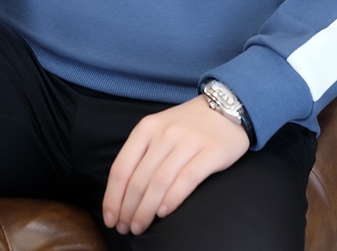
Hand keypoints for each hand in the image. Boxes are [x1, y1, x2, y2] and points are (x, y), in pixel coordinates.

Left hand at [102, 96, 250, 235]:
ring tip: (140, 227)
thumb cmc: (187, 124)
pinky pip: (186, 180)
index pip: (122, 168)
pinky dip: (172, 199)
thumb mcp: (158, 128)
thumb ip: (142, 153)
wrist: (226, 107)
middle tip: (125, 228)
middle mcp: (165, 133)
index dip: (113, 197)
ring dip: (146, 210)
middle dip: (128, 210)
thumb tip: (122, 192)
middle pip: (139, 179)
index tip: (110, 218)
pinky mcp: (211, 152)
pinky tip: (163, 213)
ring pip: (159, 182)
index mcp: (147, 127)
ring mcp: (188, 141)